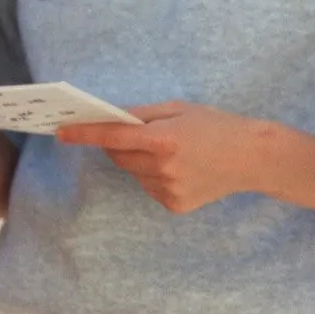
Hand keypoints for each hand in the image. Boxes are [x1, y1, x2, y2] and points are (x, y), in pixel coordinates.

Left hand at [56, 102, 275, 214]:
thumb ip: (143, 114)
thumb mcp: (180, 108)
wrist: (252, 157)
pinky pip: (149, 187)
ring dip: (140, 161)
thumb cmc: (217, 126)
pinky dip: (155, 176)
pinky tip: (181, 169)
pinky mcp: (174, 205)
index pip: (112, 135)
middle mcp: (163, 167)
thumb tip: (111, 118)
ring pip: (134, 173)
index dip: (84, 133)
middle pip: (119, 156)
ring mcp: (168, 189)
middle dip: (120, 143)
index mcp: (164, 138)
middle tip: (142, 134)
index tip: (62, 132)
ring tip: (172, 152)